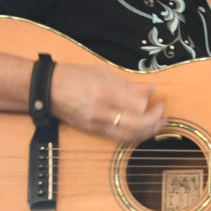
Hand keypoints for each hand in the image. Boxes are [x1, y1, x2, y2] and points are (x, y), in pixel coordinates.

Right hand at [50, 64, 164, 143]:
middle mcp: (101, 112)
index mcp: (104, 93)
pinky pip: (117, 138)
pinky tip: (140, 129)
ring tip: (157, 125)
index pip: (137, 107)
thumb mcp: (102, 73)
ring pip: (128, 136)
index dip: (152, 107)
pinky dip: (132, 135)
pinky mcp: (92, 131)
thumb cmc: (73, 76)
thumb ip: (128, 84)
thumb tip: (150, 90)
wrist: (47, 89)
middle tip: (163, 116)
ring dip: (146, 133)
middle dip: (154, 123)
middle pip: (136, 126)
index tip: (158, 102)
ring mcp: (96, 124)